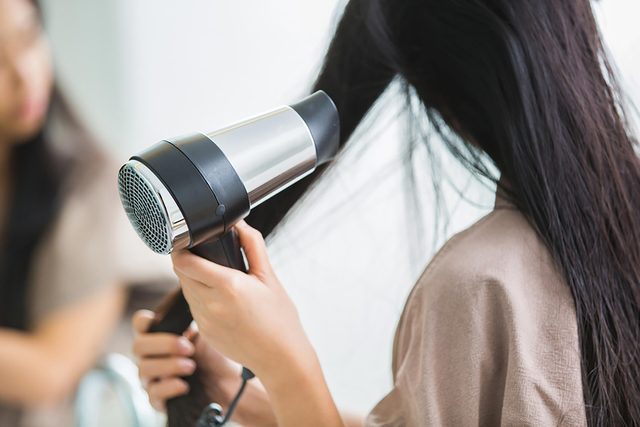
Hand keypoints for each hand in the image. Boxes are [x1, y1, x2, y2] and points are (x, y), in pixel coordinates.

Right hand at [132, 310, 276, 425]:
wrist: (229, 382)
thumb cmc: (214, 351)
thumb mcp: (206, 328)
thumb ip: (194, 311)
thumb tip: (195, 281)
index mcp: (159, 334)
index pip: (140, 323)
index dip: (144, 321)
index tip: (156, 320)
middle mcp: (150, 355)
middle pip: (138, 346)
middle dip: (163, 344)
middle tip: (188, 346)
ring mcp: (152, 377)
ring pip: (144, 370)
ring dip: (168, 365)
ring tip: (191, 365)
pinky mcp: (159, 398)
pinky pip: (153, 394)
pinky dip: (168, 387)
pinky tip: (185, 384)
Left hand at [171, 220, 318, 383]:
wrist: (281, 357)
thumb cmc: (280, 318)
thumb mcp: (270, 277)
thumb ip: (252, 246)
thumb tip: (239, 224)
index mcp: (228, 286)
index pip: (185, 262)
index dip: (180, 249)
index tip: (185, 242)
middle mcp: (211, 304)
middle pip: (181, 274)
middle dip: (188, 262)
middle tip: (204, 256)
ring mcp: (205, 321)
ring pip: (186, 291)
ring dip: (193, 281)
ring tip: (215, 278)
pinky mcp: (204, 333)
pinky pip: (194, 308)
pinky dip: (201, 299)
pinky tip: (221, 300)